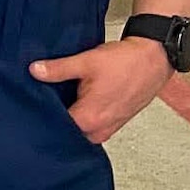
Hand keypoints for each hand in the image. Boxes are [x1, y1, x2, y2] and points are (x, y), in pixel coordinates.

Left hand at [29, 37, 173, 143]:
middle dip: (56, 117)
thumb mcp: (86, 61)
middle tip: (47, 100)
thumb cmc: (127, 62)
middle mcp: (98, 130)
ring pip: (80, 129)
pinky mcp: (115, 123)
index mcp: (88, 119)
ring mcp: (109, 128)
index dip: (42, 114)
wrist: (155, 58)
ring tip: (66, 98)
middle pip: (67, 131)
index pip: (54, 127)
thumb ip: (58, 69)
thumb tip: (35, 71)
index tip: (34, 104)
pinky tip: (82, 100)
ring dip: (72, 117)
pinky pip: (93, 126)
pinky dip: (85, 116)